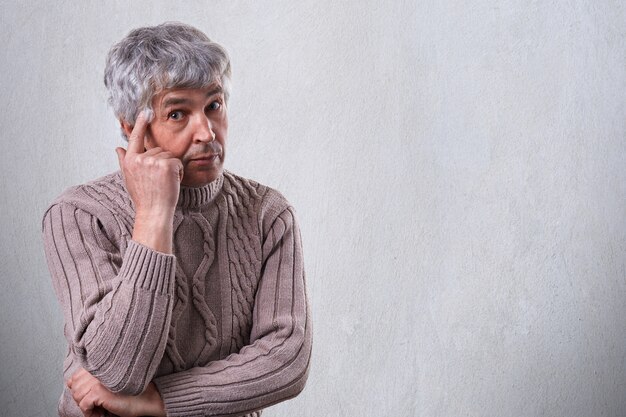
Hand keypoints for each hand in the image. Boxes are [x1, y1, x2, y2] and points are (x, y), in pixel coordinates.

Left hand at [67, 368, 164, 416]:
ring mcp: (98, 379)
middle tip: (96, 405)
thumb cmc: (131, 390)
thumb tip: (71, 382)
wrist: (149, 397)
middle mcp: (98, 368)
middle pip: (74, 386)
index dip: (80, 389)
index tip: (92, 397)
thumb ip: (94, 377)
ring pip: (77, 396)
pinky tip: (101, 412)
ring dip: (86, 407)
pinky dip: (90, 413)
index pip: (75, 376)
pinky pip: (84, 405)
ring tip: (100, 409)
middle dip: (82, 399)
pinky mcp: (99, 390)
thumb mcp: (110, 381)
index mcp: (100, 363)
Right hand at [116, 110, 182, 252]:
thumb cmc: (143, 197)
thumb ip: (124, 161)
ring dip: (171, 168)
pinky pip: (177, 162)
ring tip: (164, 183)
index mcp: (130, 160)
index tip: (145, 112)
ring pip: (169, 156)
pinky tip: (171, 182)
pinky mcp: (167, 165)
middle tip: (158, 181)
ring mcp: (153, 161)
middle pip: (159, 150)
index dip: (141, 125)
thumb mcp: (129, 178)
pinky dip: (179, 172)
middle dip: (163, 163)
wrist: (153, 212)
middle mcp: (140, 159)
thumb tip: (118, 147)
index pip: (135, 139)